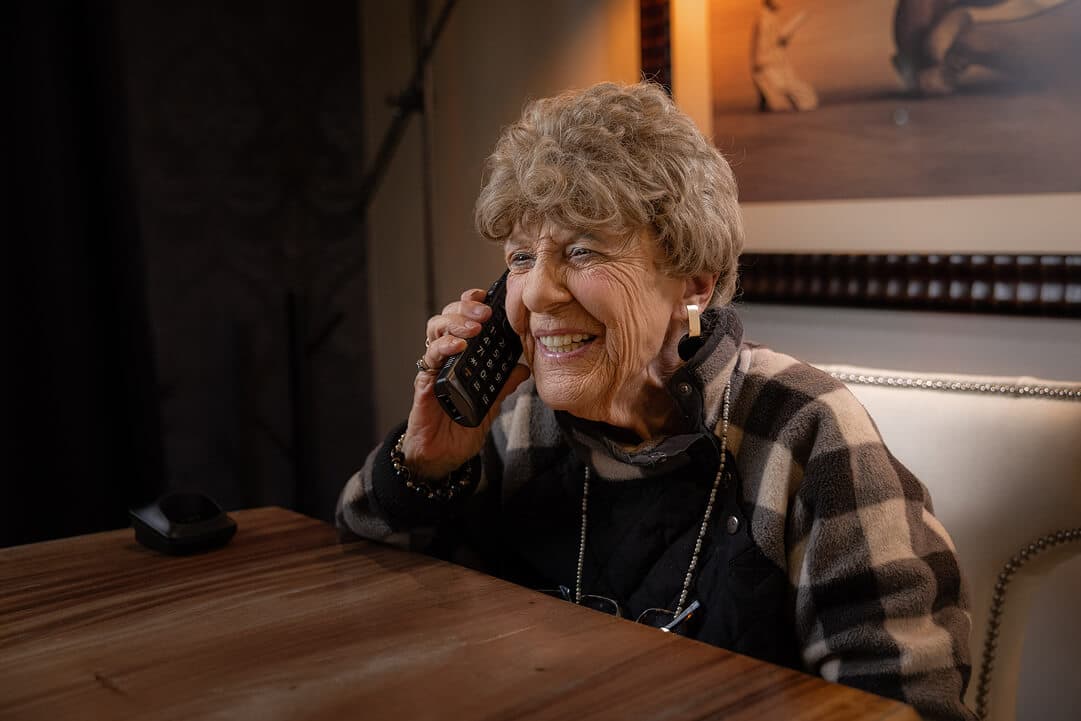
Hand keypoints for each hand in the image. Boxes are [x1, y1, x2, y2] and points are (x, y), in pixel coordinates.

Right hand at [403, 288, 529, 478]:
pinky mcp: (425, 382)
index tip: (488, 295)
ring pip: (435, 330)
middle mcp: (447, 357)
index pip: (464, 320)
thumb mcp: (490, 403)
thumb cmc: (461, 426)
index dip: (472, 303)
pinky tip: (458, 347)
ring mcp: (435, 368)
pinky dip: (444, 348)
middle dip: (465, 307)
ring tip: (474, 327)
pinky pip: (430, 358)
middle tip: (484, 311)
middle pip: (448, 317)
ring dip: (455, 323)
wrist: (443, 455)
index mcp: (463, 357)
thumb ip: (504, 384)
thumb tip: (525, 368)